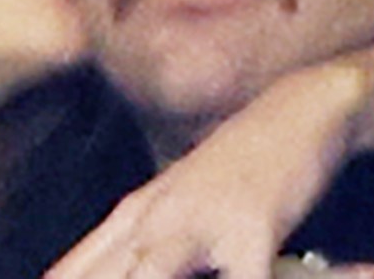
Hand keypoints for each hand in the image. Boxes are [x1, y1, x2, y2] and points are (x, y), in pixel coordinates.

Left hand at [44, 65, 368, 278]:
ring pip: (152, 273)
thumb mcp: (178, 197)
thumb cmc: (238, 165)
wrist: (297, 110)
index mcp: (135, 213)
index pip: (76, 268)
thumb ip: (139, 237)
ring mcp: (201, 219)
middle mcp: (157, 216)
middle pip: (105, 274)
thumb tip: (97, 265)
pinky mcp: (252, 227)